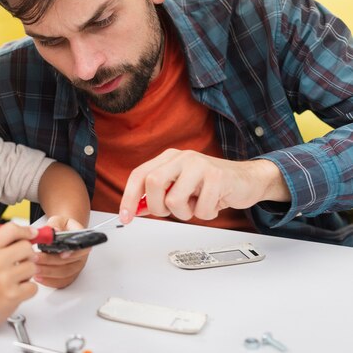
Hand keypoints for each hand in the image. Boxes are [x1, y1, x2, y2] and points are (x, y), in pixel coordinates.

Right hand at [0, 223, 38, 333]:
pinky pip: (33, 286)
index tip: (32, 234)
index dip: (25, 231)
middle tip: (21, 261)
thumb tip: (27, 236)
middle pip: (26, 247)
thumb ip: (1, 245)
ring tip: (15, 278)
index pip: (11, 229)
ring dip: (28, 273)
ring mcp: (4, 279)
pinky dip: (28, 289)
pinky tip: (16, 289)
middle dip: (27, 254)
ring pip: (32, 266)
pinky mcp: (12, 295)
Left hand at [34, 215, 89, 288]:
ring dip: (48, 272)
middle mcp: (81, 255)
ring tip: (34, 268)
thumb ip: (55, 225)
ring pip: (64, 274)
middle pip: (70, 263)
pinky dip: (49, 281)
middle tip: (36, 258)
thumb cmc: (61, 227)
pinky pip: (61, 282)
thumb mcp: (58, 221)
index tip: (61, 254)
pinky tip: (38, 277)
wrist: (62, 234)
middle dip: (51, 262)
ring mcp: (75, 267)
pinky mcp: (68, 276)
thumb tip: (54, 231)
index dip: (73, 253)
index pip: (83, 248)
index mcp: (82, 240)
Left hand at [119, 149, 290, 223]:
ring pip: (174, 200)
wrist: (248, 179)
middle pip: (152, 184)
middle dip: (158, 207)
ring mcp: (199, 165)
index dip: (129, 197)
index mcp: (169, 158)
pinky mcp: (217, 176)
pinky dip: (206, 214)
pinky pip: (200, 209)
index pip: (139, 175)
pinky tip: (214, 204)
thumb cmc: (212, 185)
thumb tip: (136, 209)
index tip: (126, 217)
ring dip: (185, 213)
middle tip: (172, 212)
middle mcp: (182, 157)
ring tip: (198, 205)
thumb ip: (158, 195)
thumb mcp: (181, 188)